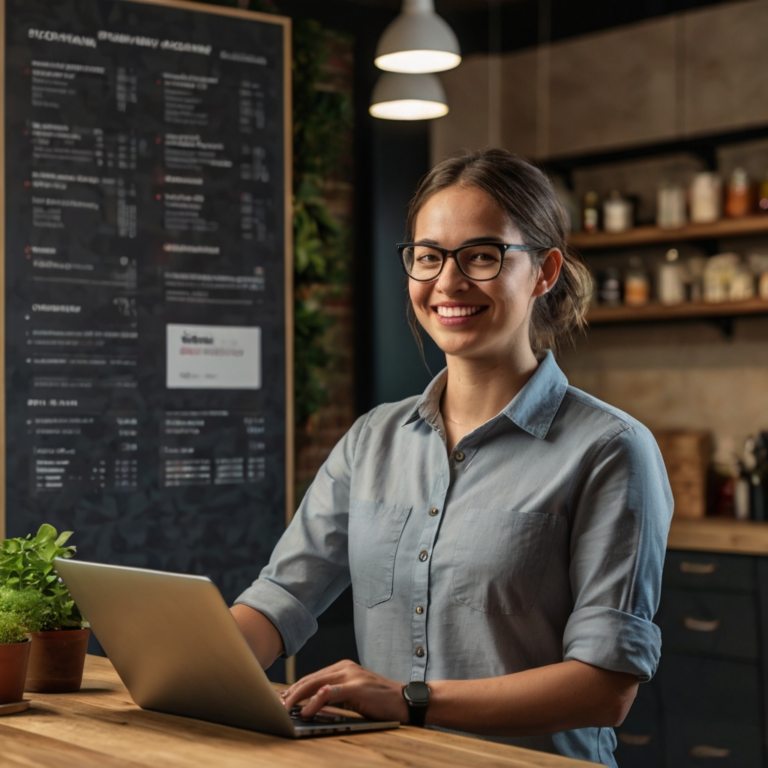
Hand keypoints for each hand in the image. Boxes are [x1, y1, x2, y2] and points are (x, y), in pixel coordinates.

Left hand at [279, 659, 409, 722]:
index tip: (280, 702)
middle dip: (291, 694)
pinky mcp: (356, 686)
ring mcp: (350, 675)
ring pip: (315, 684)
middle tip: (276, 707)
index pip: (311, 678)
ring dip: (297, 698)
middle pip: (309, 679)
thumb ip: (334, 696)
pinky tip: (306, 711)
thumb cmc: (380, 701)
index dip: (294, 690)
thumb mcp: (353, 696)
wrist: (405, 700)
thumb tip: (310, 707)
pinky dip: (315, 702)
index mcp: (342, 668)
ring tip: (285, 709)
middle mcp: (344, 667)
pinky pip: (329, 693)